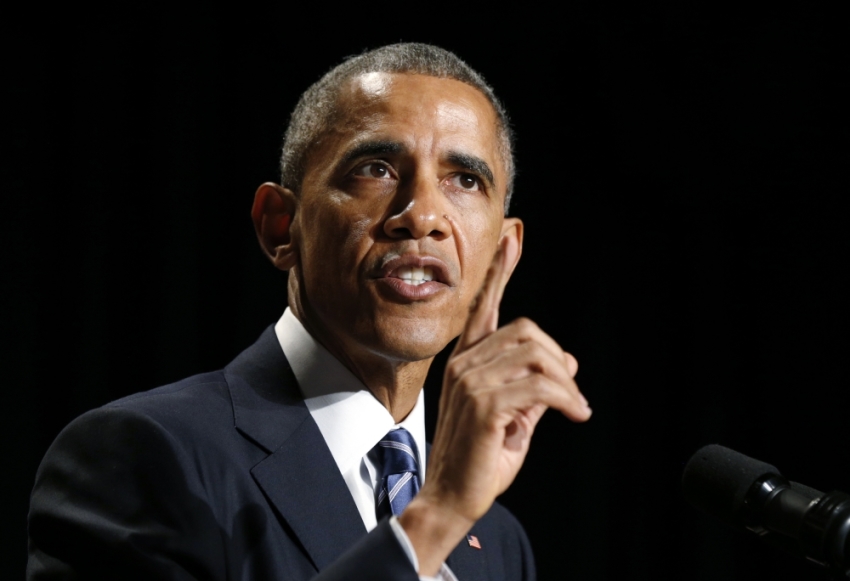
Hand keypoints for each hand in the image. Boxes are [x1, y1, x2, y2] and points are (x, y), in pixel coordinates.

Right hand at [399, 234, 590, 573]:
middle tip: (573, 394)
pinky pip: (540, 386)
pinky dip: (567, 399)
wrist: (451, 498)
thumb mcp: (513, 417)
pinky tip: (575, 413)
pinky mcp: (484, 404)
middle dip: (558, 360)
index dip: (500, 273)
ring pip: (537, 357)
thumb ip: (535, 386)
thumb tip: (566, 361)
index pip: (484, 308)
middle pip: (527, 333)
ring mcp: (471, 382)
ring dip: (566, 383)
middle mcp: (465, 365)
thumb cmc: (479, 460)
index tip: (513, 240)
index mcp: (467, 362)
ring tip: (576, 407)